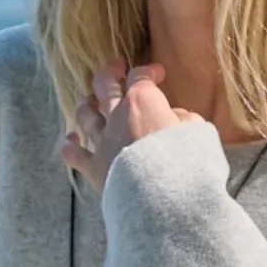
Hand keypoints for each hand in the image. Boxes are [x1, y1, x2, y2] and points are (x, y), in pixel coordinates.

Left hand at [59, 62, 197, 192]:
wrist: (164, 197)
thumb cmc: (186, 162)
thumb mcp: (196, 131)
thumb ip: (183, 119)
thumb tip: (175, 118)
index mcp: (142, 102)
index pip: (140, 76)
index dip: (149, 71)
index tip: (158, 74)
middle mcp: (117, 117)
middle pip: (104, 84)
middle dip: (111, 73)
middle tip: (118, 69)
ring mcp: (102, 142)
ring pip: (85, 114)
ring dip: (88, 105)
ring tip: (92, 103)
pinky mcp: (94, 168)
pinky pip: (73, 154)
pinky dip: (70, 145)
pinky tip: (71, 140)